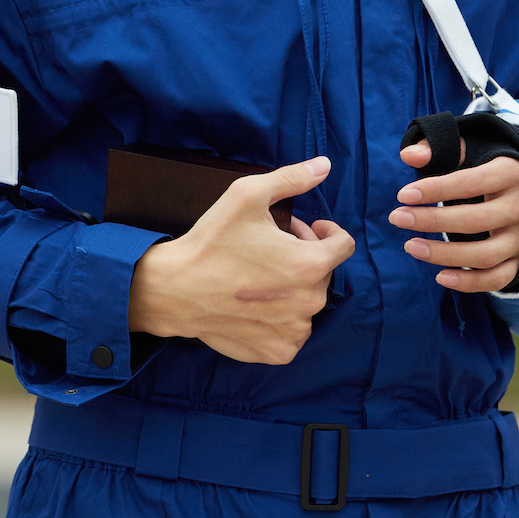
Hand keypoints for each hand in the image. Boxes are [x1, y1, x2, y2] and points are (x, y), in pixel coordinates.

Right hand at [126, 156, 355, 364]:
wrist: (175, 289)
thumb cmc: (212, 241)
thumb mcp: (248, 195)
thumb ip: (292, 178)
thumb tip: (326, 165)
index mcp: (310, 263)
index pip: (344, 244)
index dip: (324, 232)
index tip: (304, 229)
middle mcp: (310, 301)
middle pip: (324, 272)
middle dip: (304, 255)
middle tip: (271, 246)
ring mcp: (295, 331)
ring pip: (308, 302)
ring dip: (293, 287)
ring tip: (261, 276)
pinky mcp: (279, 352)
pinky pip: (293, 331)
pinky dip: (282, 318)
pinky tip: (257, 304)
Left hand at [390, 142, 518, 291]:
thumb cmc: (491, 168)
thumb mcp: (474, 149)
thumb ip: (440, 148)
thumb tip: (409, 156)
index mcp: (511, 174)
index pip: (471, 182)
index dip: (435, 189)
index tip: (403, 195)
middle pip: (475, 221)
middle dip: (432, 221)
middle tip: (397, 218)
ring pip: (485, 255)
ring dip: (444, 255)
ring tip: (410, 246)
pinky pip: (498, 278)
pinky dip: (470, 283)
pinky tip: (440, 277)